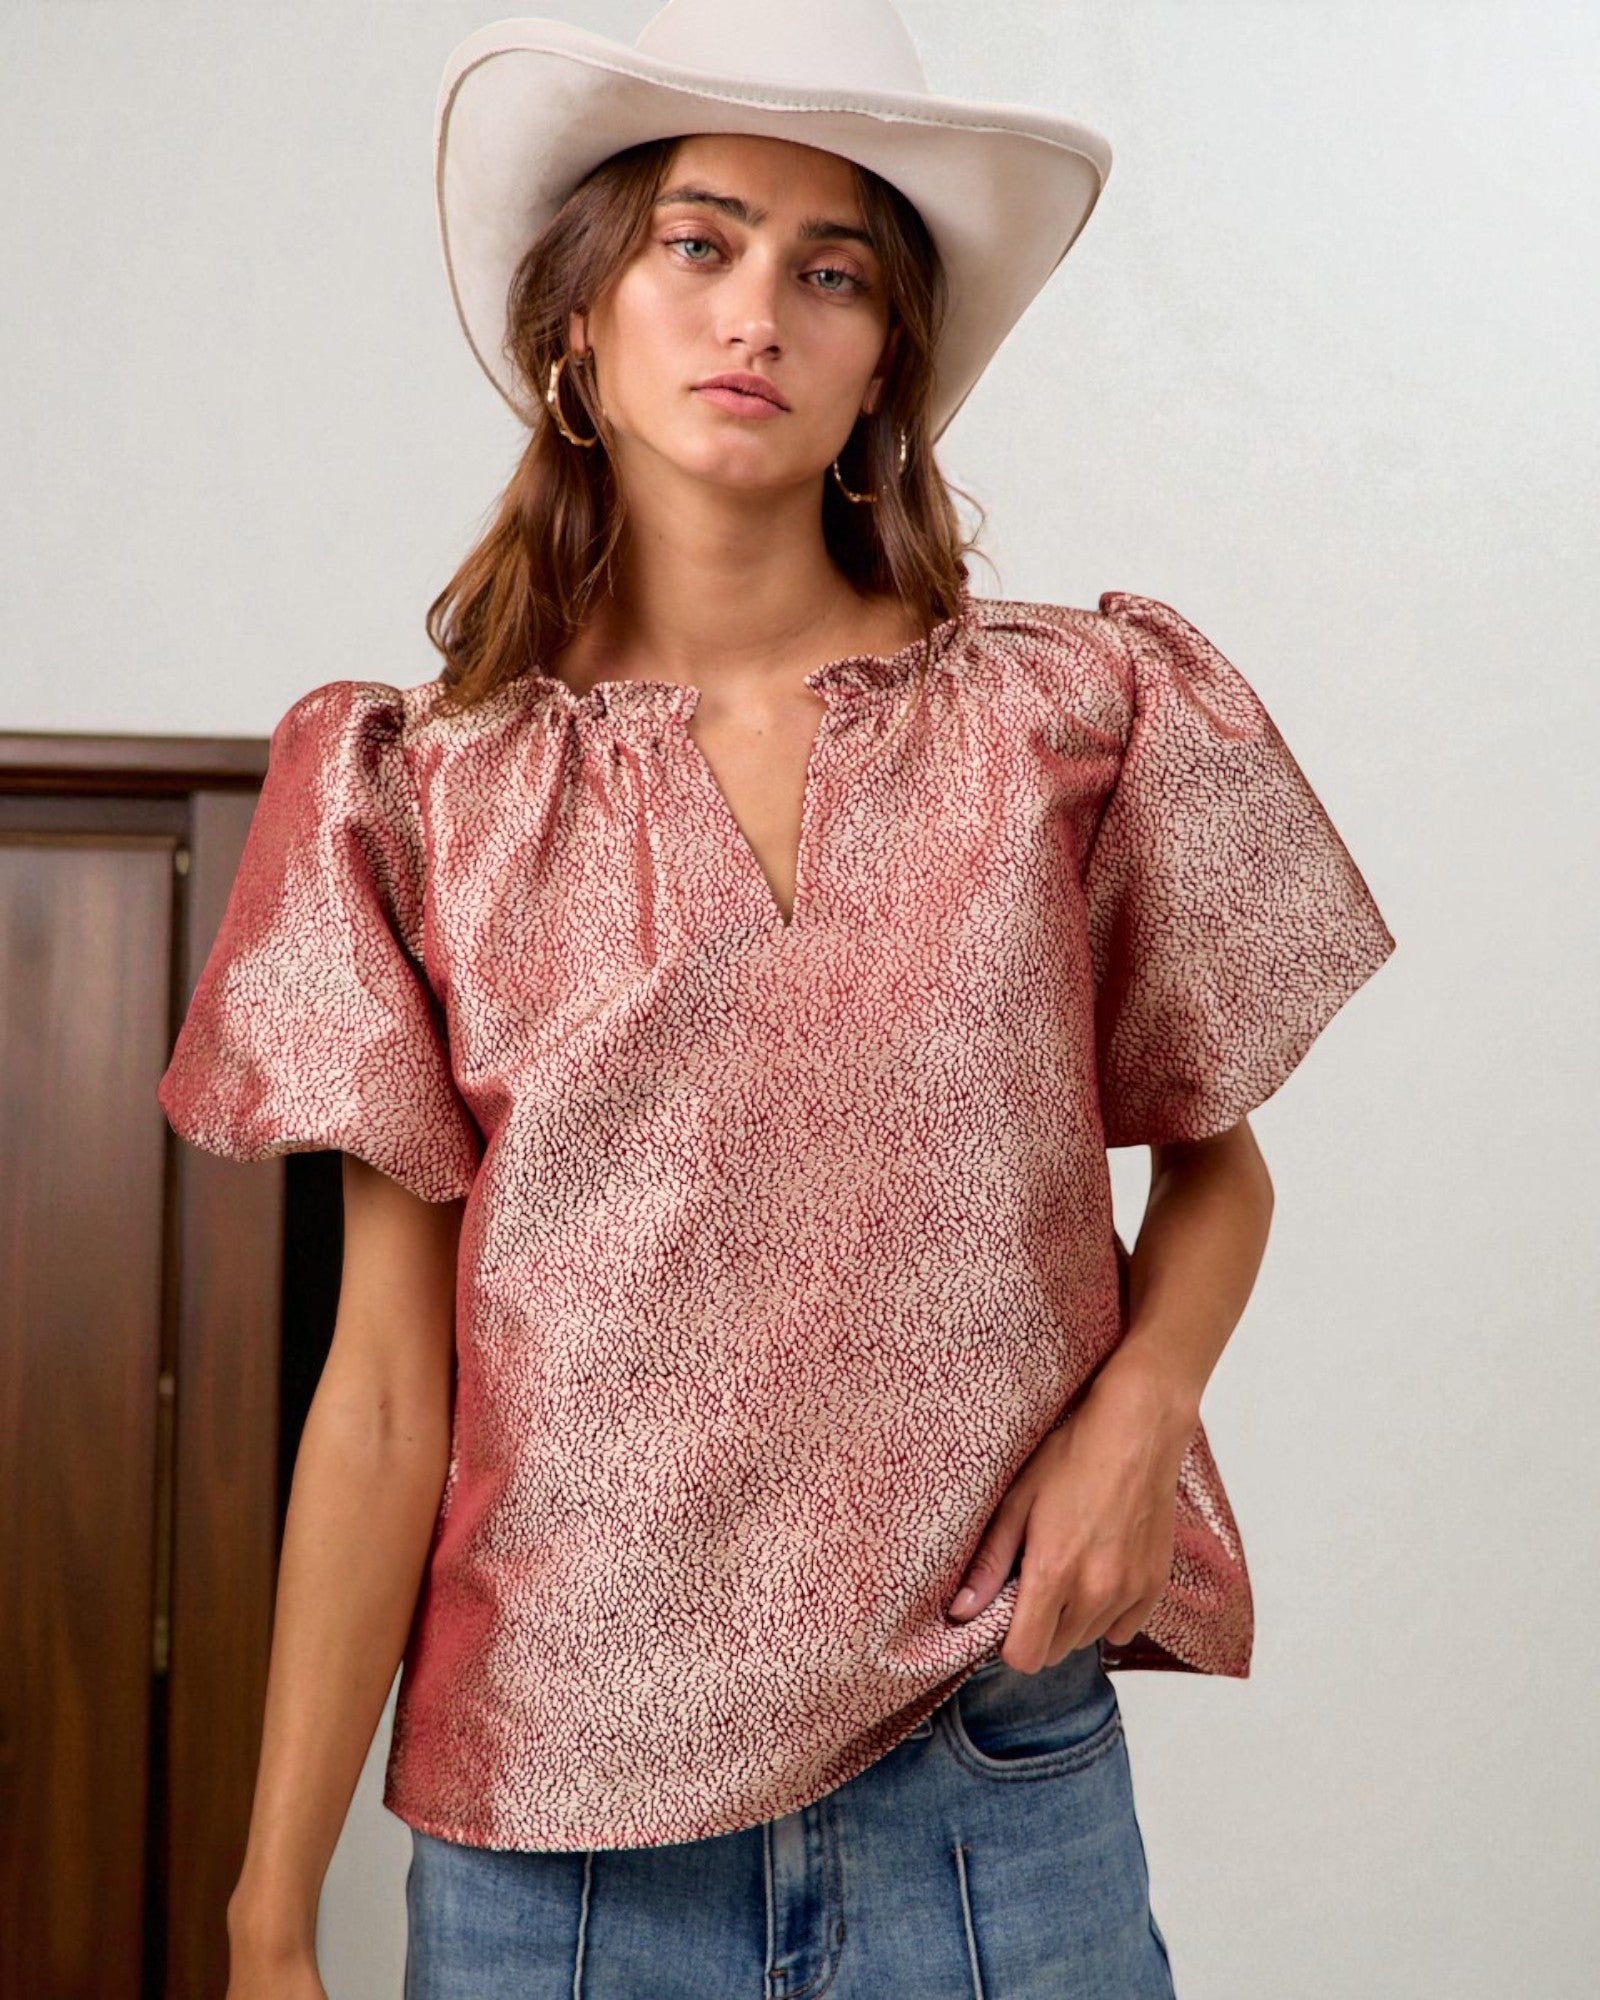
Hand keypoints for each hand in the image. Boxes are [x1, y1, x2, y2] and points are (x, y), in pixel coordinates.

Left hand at [945, 1352, 1197, 1671]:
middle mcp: (1095, 1592)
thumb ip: (989, 1563)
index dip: (1009, 1642)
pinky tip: (1099, 1572)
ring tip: (1069, 1569)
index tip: (1006, 1615)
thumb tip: (961, 1611)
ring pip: (1088, 1639)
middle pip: (1055, 1652)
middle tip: (1037, 1581)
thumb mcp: (1017, 1501)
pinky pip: (1124, 1628)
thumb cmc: (1072, 1457)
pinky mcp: (1155, 1586)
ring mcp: (1129, 1591)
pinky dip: (1108, 1612)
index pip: (1025, 1657)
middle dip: (1039, 1628)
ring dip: (1072, 1620)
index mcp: (1053, 1573)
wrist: (1137, 1432)